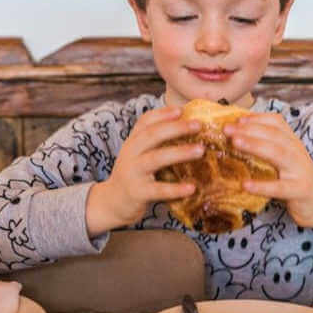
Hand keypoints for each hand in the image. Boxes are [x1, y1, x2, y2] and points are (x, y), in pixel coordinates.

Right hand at [86, 105, 202, 236]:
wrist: (112, 203)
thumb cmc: (133, 175)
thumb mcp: (138, 154)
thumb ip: (155, 142)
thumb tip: (187, 128)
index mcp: (133, 142)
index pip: (145, 121)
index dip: (163, 114)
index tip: (182, 109)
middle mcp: (131, 154)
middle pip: (152, 135)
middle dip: (176, 128)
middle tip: (198, 125)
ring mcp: (133, 173)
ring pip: (156, 158)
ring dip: (180, 152)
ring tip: (200, 150)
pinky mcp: (137, 193)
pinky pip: (158, 190)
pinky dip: (175, 189)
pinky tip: (191, 188)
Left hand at [223, 113, 312, 229]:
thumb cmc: (293, 177)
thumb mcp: (282, 158)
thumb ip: (265, 146)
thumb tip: (235, 136)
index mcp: (291, 141)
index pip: (276, 122)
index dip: (256, 119)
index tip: (236, 120)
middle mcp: (296, 151)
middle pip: (274, 135)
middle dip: (250, 129)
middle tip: (227, 129)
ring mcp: (299, 170)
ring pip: (278, 154)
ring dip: (255, 146)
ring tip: (235, 143)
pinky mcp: (299, 190)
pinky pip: (280, 187)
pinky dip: (262, 186)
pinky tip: (245, 185)